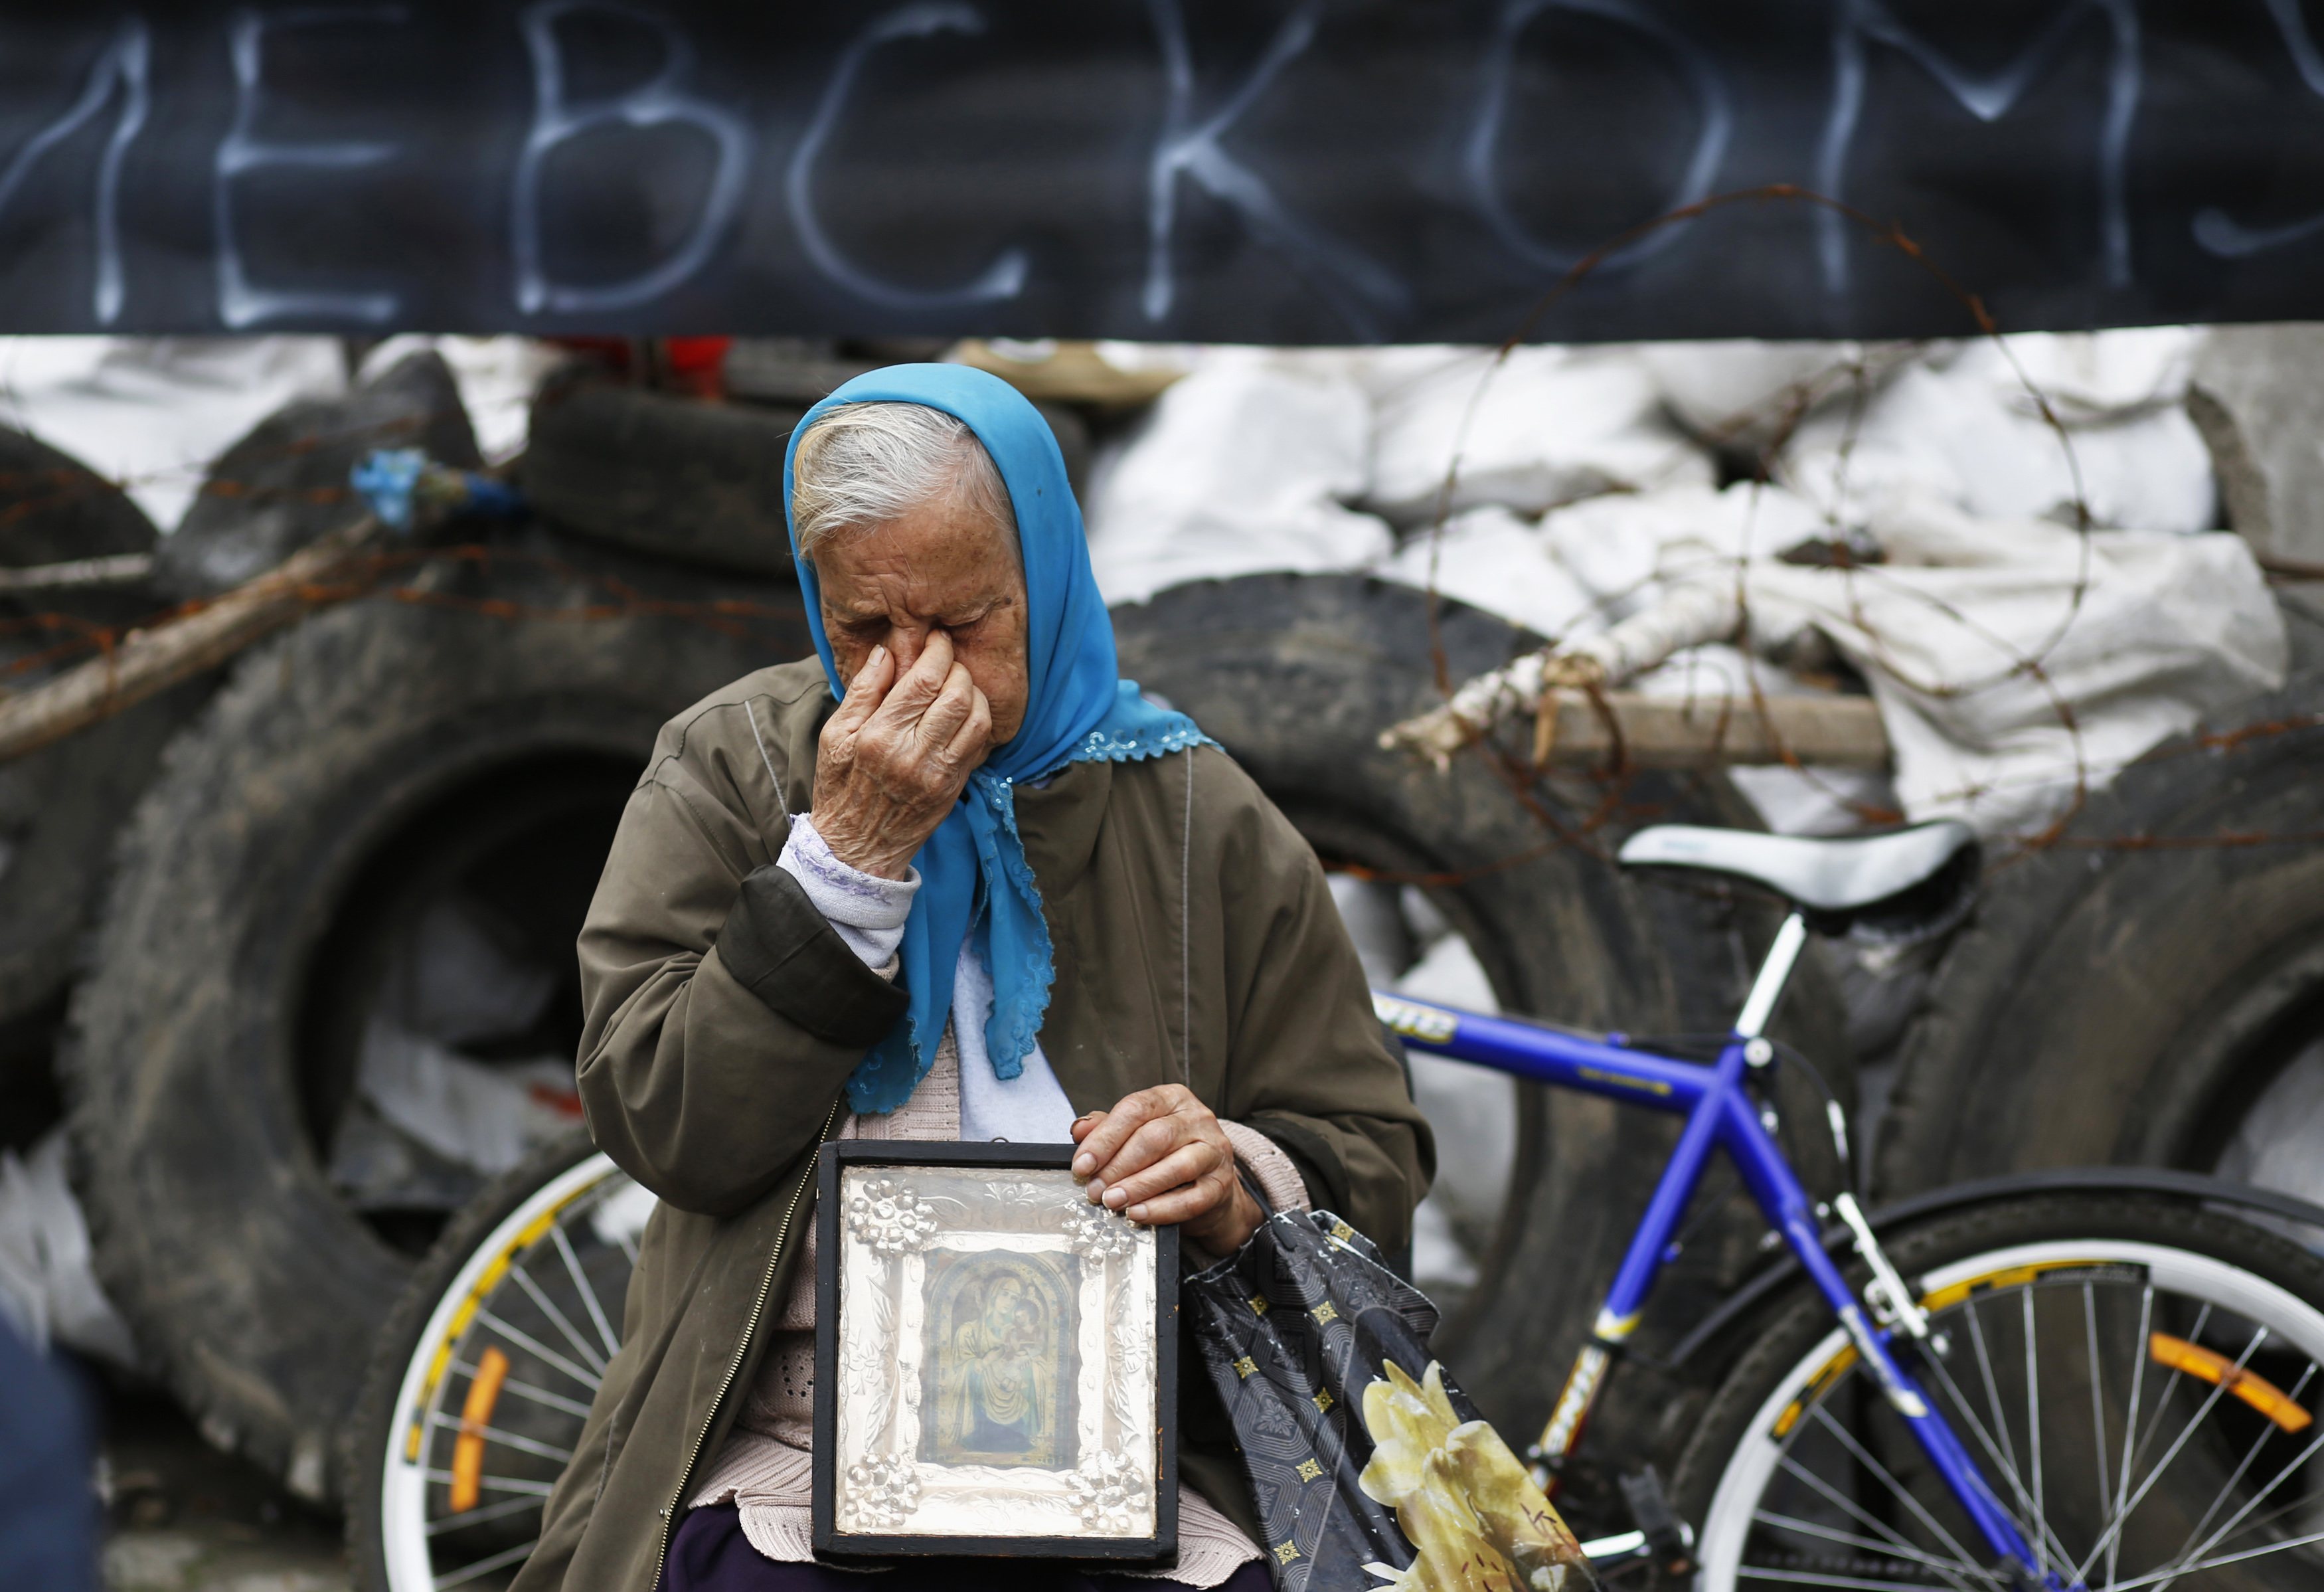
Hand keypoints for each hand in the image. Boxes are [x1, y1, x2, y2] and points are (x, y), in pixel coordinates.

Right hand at [811, 633, 993, 878]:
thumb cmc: (840, 786)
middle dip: (958, 668)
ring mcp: (938, 775)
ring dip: (974, 693)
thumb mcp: (834, 735)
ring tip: (957, 686)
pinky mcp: (953, 787)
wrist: (856, 847)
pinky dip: (979, 721)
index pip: (923, 681)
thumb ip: (862, 691)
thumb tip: (887, 650)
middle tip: (947, 661)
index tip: (935, 639)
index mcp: (878, 737)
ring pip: (978, 718)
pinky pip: (980, 745)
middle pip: (958, 694)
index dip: (937, 651)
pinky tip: (962, 715)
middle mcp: (912, 756)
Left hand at [1070, 1086, 1261, 1252]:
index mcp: (1172, 1098)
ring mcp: (1215, 1150)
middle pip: (1155, 1137)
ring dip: (1138, 1186)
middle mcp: (1198, 1118)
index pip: (1135, 1109)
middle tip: (1094, 1189)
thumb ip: (1107, 1128)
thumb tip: (1079, 1129)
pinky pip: (1191, 1199)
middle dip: (1118, 1166)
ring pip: (1177, 1166)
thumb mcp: (1136, 1133)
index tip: (1083, 1164)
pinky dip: (1161, 1209)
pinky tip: (1137, 1214)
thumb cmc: (1166, 1154)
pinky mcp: (1221, 1185)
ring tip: (1112, 1201)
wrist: (1208, 1185)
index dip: (1105, 1137)